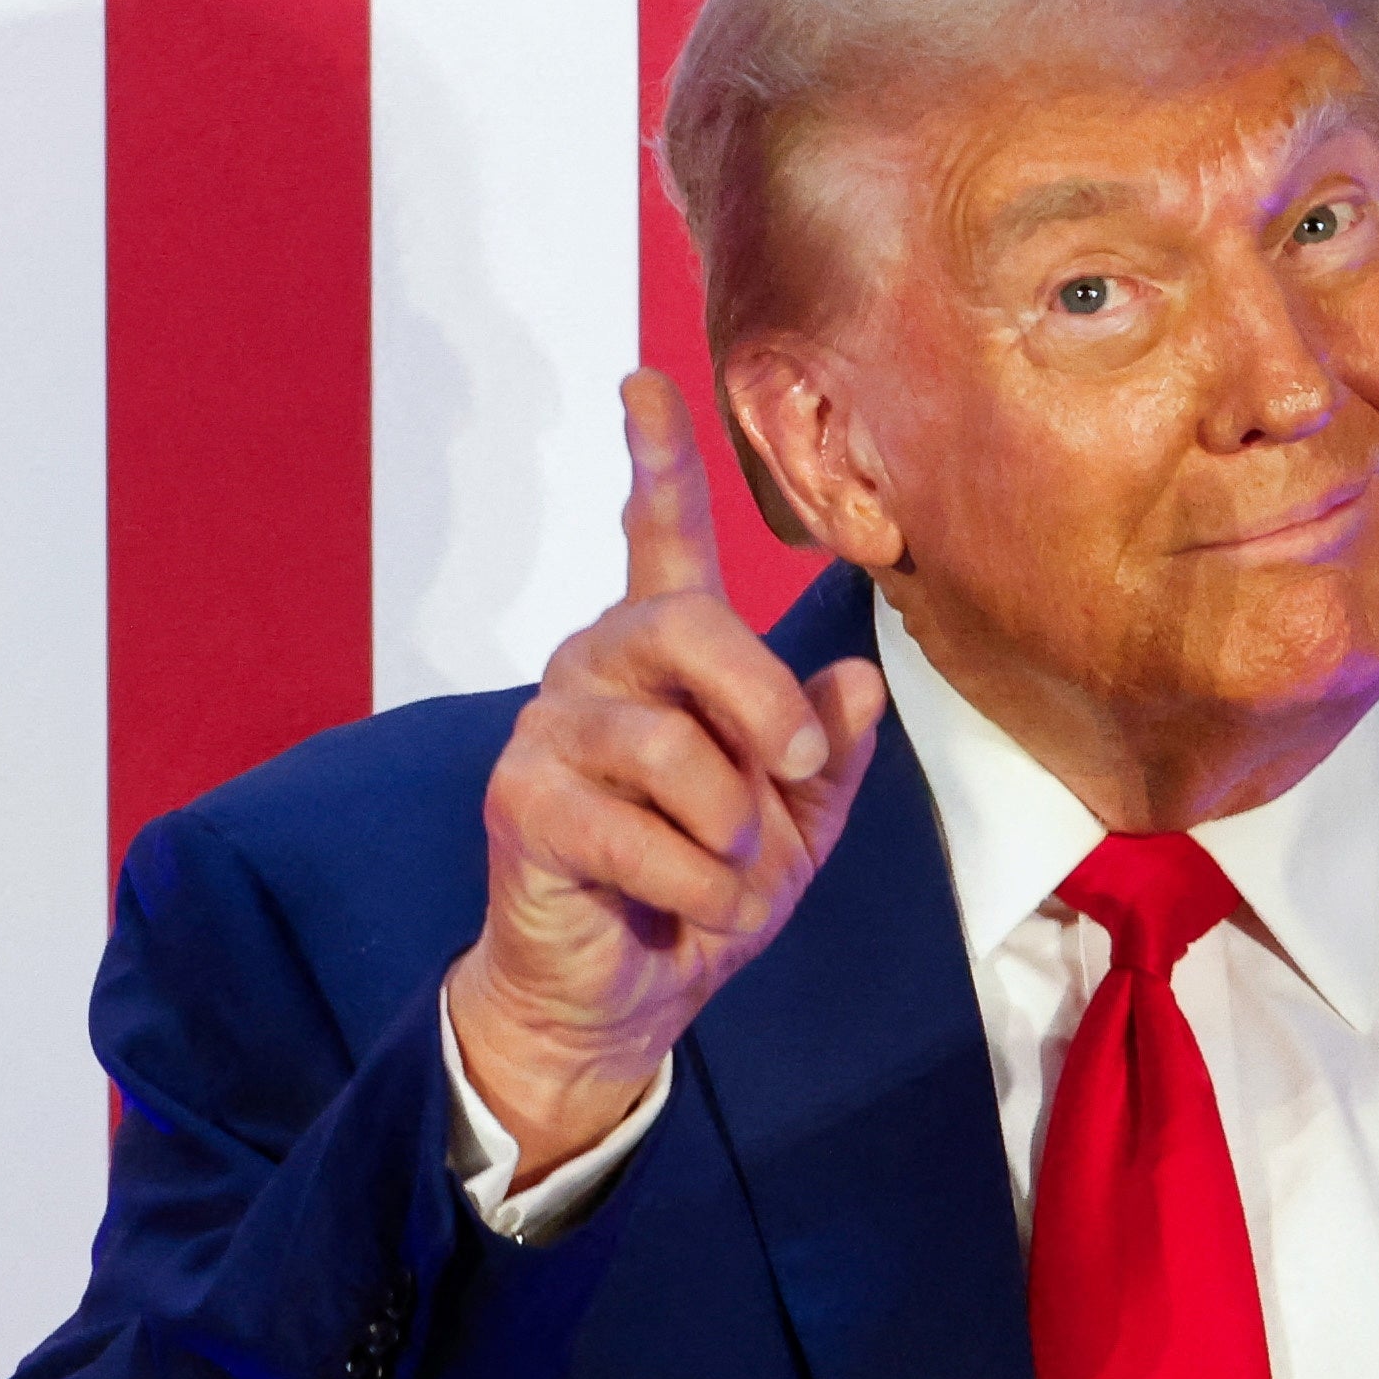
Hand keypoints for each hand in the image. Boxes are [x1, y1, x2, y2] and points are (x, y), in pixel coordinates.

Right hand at [446, 373, 891, 1183]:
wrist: (628, 999)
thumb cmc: (705, 893)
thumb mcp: (799, 827)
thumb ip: (830, 754)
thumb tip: (855, 683)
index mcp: (668, 655)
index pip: (658, 535)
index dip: (656, 457)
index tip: (644, 379)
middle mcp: (598, 665)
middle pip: (685, 624)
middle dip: (763, 708)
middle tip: (796, 780)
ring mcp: (552, 727)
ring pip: (670, 747)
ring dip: (729, 833)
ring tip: (723, 872)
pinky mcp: (522, 798)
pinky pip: (634, 829)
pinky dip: (691, 885)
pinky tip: (681, 905)